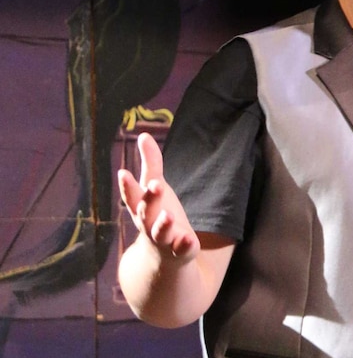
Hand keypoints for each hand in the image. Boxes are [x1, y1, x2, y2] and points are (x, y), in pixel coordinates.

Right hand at [118, 132, 199, 262]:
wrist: (162, 257)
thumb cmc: (156, 214)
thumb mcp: (154, 187)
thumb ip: (151, 163)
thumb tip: (143, 134)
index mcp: (141, 207)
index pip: (132, 196)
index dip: (127, 186)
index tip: (123, 172)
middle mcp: (148, 224)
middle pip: (145, 213)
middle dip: (150, 200)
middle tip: (156, 185)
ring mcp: (163, 239)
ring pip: (160, 233)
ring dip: (163, 224)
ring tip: (168, 214)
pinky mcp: (180, 250)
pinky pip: (181, 250)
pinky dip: (183, 245)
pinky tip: (188, 239)